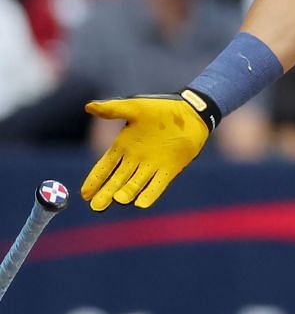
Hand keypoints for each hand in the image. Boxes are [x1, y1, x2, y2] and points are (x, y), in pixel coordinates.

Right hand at [80, 92, 216, 210]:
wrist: (191, 111)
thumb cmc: (161, 108)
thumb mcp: (135, 107)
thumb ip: (112, 109)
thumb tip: (88, 106)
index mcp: (123, 146)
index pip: (104, 167)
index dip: (95, 180)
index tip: (84, 194)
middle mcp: (136, 159)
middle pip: (117, 180)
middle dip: (106, 193)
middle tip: (96, 206)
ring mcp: (153, 165)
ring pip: (135, 184)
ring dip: (126, 193)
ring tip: (117, 200)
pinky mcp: (170, 169)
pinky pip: (158, 185)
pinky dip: (150, 194)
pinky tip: (141, 204)